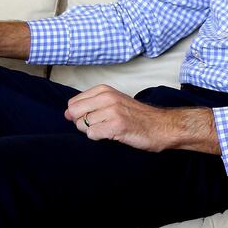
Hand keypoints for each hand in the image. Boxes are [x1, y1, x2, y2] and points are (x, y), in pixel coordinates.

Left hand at [64, 84, 219, 153]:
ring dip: (94, 131)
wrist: (161, 126)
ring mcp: (112, 111)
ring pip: (83, 125)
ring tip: (111, 129)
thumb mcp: (113, 102)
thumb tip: (66, 113)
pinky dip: (100, 138)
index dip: (79, 115)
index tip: (94, 118)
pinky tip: (113, 135)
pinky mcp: (117, 125)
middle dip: (82, 124)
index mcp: (104, 90)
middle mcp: (107, 97)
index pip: (73, 103)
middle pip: (74, 113)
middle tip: (101, 126)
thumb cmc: (136, 116)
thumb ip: (89, 105)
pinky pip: (93, 134)